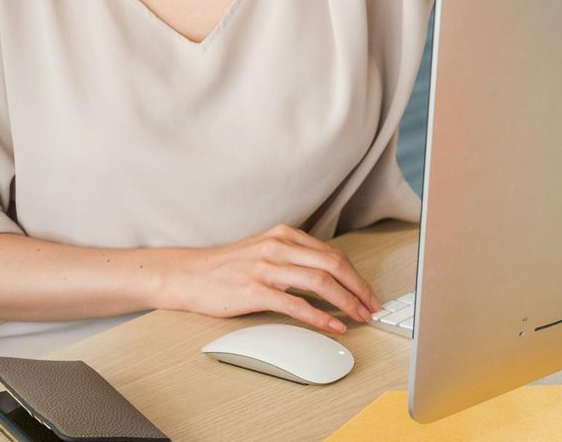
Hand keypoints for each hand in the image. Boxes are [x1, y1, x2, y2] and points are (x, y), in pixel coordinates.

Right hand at [161, 224, 378, 333]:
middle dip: (358, 288)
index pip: (333, 254)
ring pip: (320, 282)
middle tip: (372, 306)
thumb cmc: (227, 267)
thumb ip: (293, 258)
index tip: (368, 292)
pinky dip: (320, 317)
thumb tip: (329, 277)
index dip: (356, 275)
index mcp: (285, 235)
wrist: (189, 275)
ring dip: (346, 302)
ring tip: (359, 317)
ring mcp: (267, 267)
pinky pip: (296, 304)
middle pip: (333, 265)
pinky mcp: (255, 290)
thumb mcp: (265, 251)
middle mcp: (279, 246)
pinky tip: (333, 326)